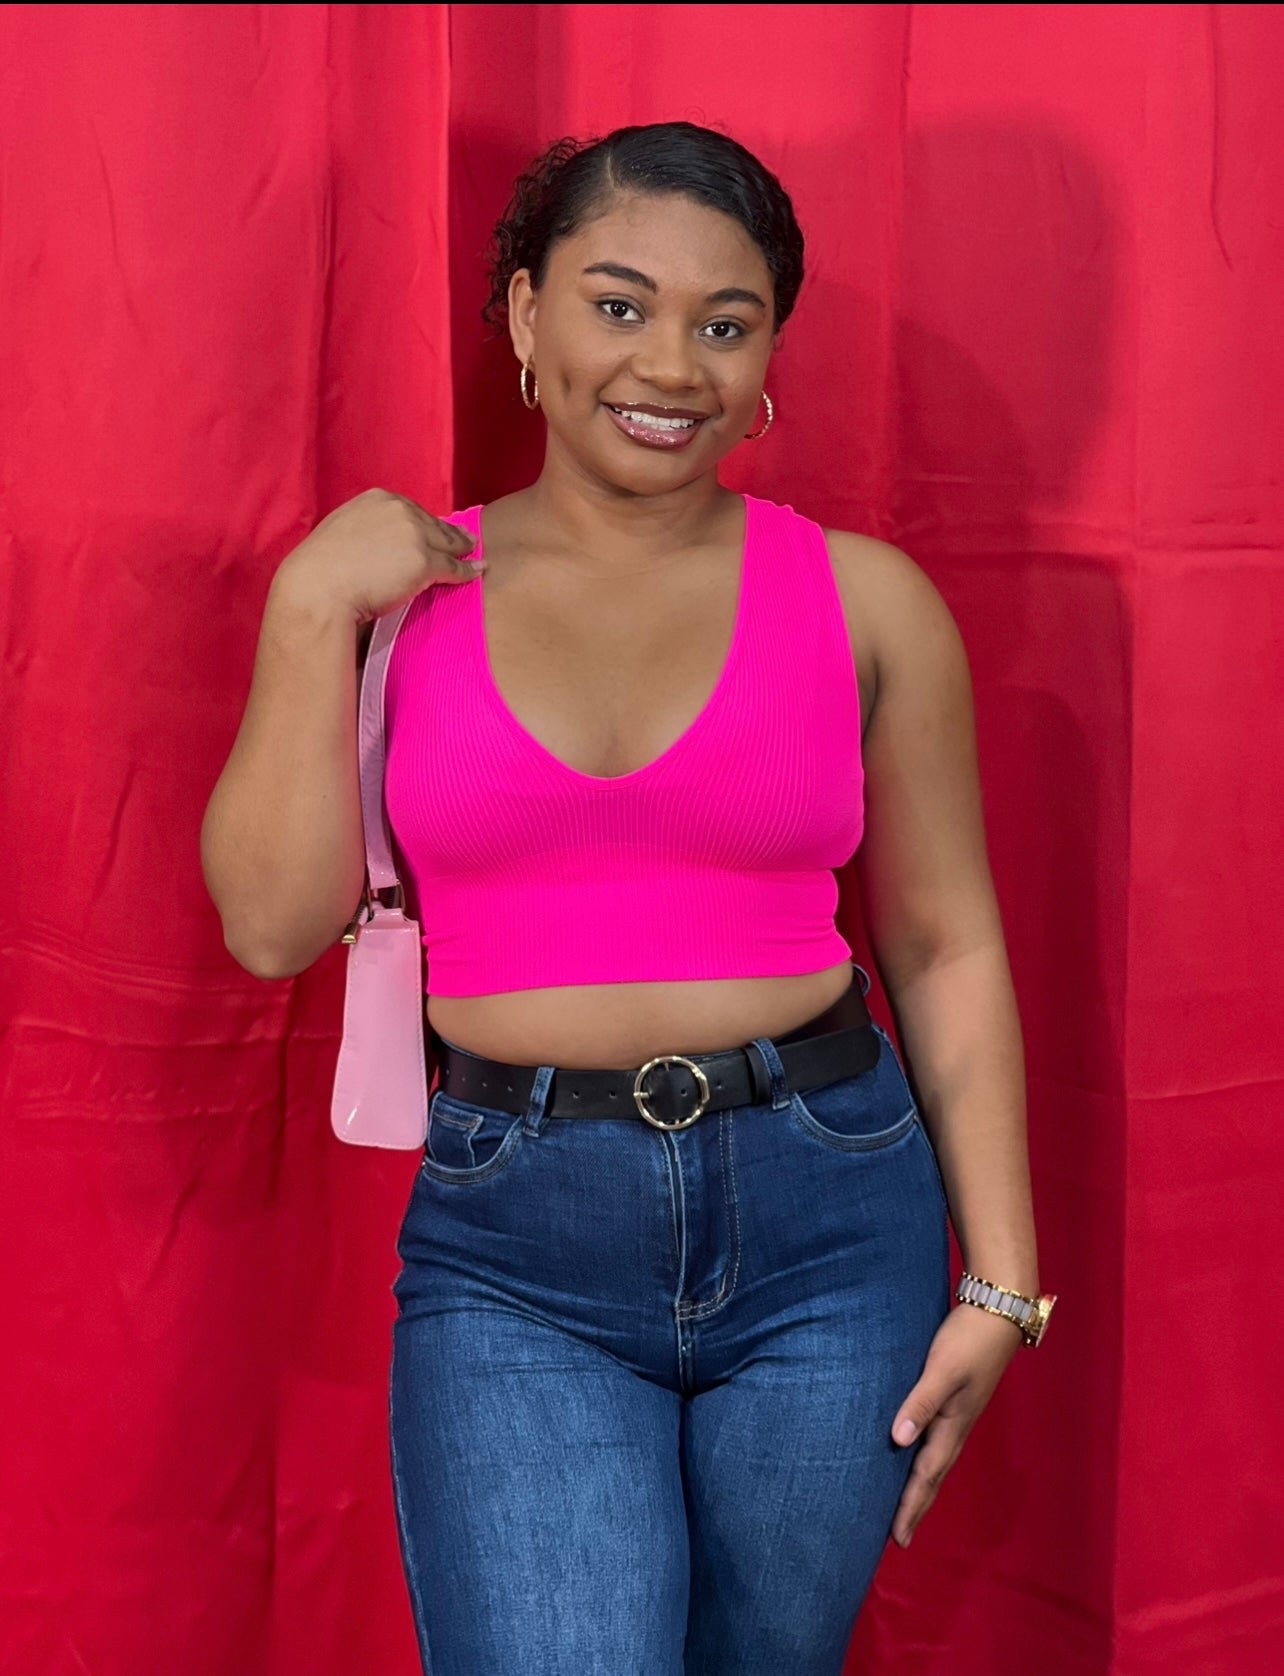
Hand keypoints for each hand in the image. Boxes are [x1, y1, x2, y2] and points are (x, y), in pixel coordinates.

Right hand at [273, 487, 485, 625]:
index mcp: (377, 499)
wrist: (318, 588)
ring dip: (463, 549)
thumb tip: (376, 543)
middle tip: (465, 540)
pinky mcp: (425, 562)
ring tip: (474, 552)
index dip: (424, 523)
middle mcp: (399, 510)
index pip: (411, 510)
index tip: (433, 530)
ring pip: (448, 543)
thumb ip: (365, 530)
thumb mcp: (341, 533)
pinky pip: (454, 567)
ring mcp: (414, 535)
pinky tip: (478, 571)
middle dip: (449, 533)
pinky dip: (468, 571)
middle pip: (433, 523)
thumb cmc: (320, 569)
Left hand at [888, 1302, 1023, 1546]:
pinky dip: (924, 1458)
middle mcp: (956, 1427)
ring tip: (904, 1506)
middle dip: (916, 1507)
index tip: (896, 1540)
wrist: (998, 1313)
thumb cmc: (968, 1340)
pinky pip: (936, 1441)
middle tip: (898, 1537)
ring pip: (935, 1461)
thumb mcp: (942, 1370)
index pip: (925, 1477)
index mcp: (952, 1426)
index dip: (910, 1507)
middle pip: (932, 1477)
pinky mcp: (956, 1399)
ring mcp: (958, 1414)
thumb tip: (898, 1441)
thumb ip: (921, 1403)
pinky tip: (913, 1454)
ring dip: (920, 1486)